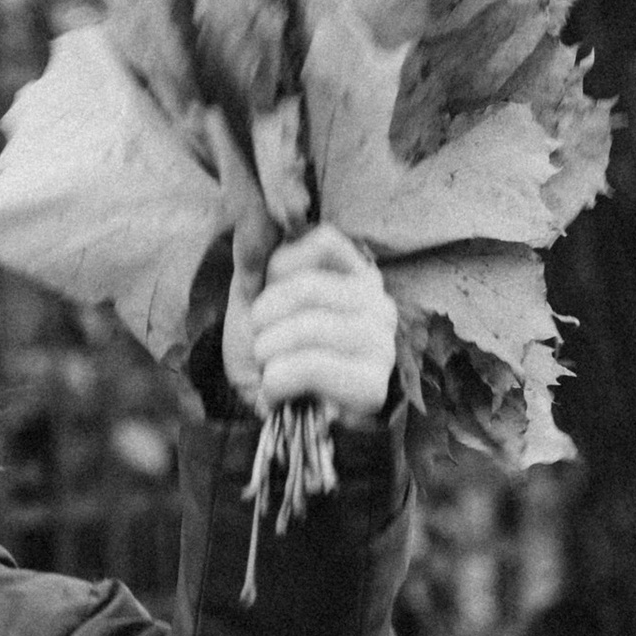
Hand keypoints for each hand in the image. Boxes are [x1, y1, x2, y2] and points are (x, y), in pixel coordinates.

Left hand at [224, 227, 396, 423]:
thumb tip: (253, 216)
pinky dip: (277, 380)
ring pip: (308, 327)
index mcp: (355, 274)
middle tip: (261, 346)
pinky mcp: (373, 384)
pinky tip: (277, 390)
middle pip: (308, 287)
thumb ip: (257, 257)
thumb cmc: (271, 352)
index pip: (322, 241)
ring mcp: (381, 342)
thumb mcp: (255, 297)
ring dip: (268, 352)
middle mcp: (377, 302)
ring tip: (269, 368)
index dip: (279, 268)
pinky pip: (310, 366)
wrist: (276, 419)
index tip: (265, 300)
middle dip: (264, 320)